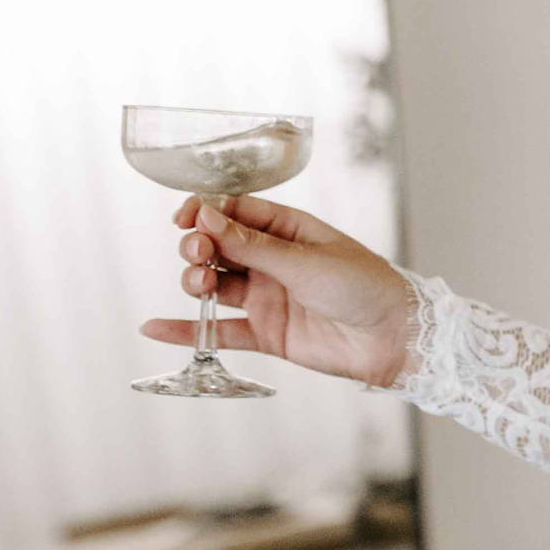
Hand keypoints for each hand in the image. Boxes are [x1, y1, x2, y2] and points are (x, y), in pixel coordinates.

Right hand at [144, 190, 418, 389]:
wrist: (394, 339)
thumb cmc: (364, 286)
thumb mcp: (306, 261)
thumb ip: (254, 246)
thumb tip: (208, 217)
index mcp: (288, 229)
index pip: (235, 211)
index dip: (206, 211)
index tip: (185, 216)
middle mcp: (273, 260)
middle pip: (218, 246)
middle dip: (198, 246)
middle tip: (197, 253)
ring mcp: (268, 296)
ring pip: (215, 284)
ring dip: (195, 281)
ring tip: (197, 283)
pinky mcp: (267, 333)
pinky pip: (220, 330)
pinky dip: (189, 329)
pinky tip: (155, 327)